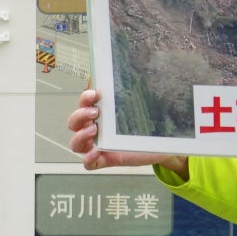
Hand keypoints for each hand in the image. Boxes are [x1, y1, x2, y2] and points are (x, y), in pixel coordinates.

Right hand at [67, 88, 188, 175]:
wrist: (162, 146)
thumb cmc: (149, 125)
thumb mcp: (144, 106)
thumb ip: (136, 92)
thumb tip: (135, 72)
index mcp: (101, 112)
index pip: (84, 103)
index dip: (85, 98)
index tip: (94, 94)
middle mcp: (95, 128)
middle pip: (74, 122)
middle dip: (80, 115)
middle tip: (95, 112)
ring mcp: (98, 145)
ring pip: (76, 143)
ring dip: (80, 136)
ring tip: (94, 130)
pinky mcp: (104, 160)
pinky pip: (88, 163)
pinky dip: (87, 158)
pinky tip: (95, 152)